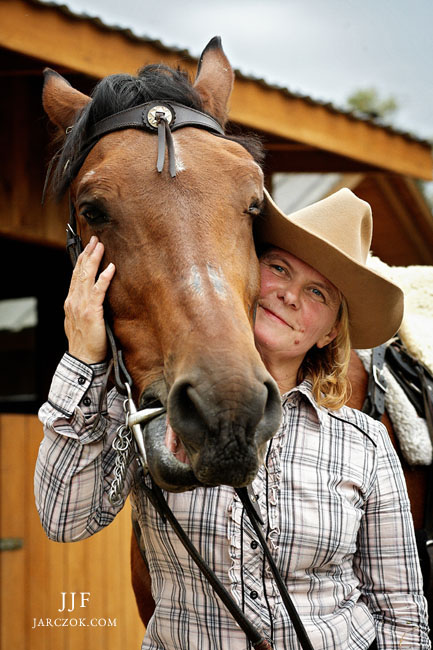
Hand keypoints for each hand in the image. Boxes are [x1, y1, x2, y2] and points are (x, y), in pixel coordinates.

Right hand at [64, 236, 115, 363]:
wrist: (83, 359)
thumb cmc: (87, 343)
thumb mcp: (82, 321)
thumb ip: (85, 307)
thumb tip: (94, 298)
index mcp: (71, 302)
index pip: (76, 276)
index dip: (81, 260)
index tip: (88, 247)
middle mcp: (74, 301)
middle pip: (80, 271)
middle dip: (87, 254)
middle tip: (95, 239)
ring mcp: (81, 306)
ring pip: (86, 277)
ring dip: (94, 259)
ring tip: (100, 245)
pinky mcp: (91, 312)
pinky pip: (98, 291)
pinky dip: (104, 278)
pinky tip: (111, 268)